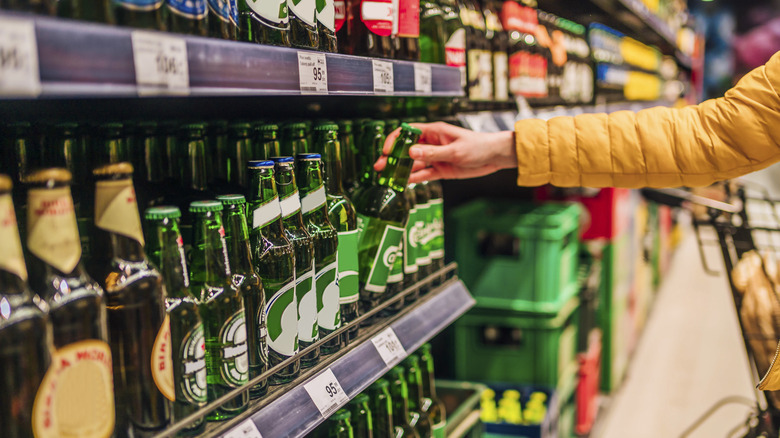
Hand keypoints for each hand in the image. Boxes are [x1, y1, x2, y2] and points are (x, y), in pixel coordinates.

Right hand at [373, 122, 516, 182]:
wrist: (495, 157)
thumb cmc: (478, 146)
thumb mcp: (455, 150)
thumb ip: (433, 153)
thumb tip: (411, 152)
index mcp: (434, 132)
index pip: (408, 132)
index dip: (395, 140)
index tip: (387, 151)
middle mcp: (432, 144)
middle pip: (407, 150)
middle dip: (393, 158)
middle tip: (380, 167)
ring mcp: (435, 157)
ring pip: (413, 163)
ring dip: (401, 170)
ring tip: (387, 178)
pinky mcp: (441, 170)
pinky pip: (424, 174)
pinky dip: (413, 178)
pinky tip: (403, 183)